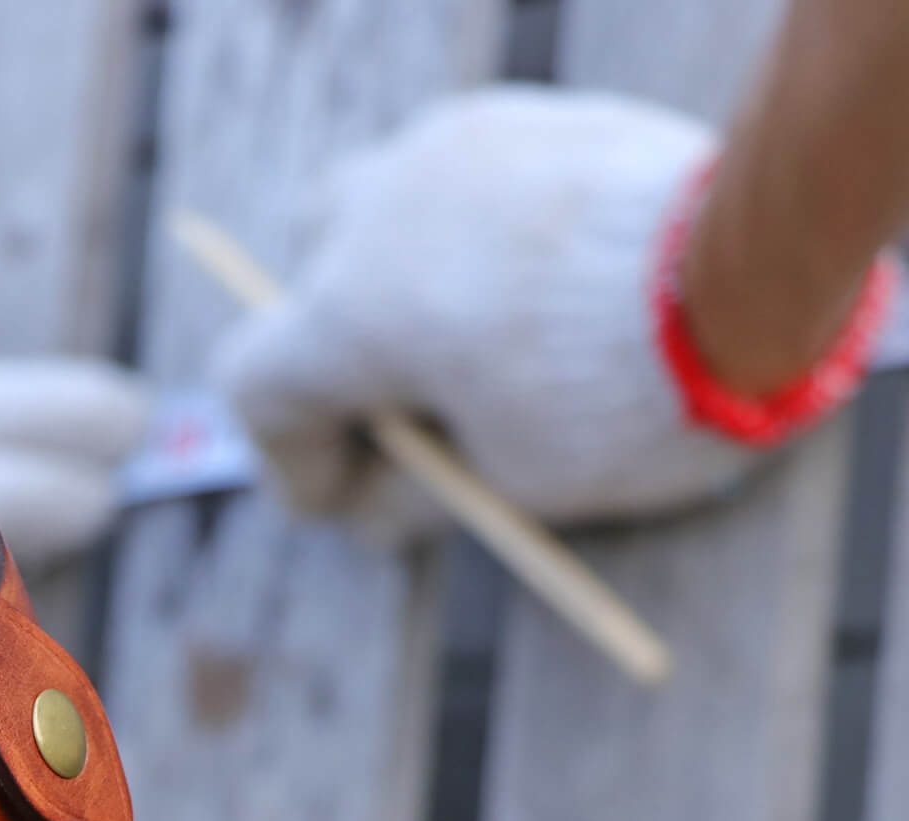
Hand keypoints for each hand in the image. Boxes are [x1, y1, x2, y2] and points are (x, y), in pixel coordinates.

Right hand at [214, 87, 760, 535]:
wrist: (750, 267)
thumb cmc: (618, 396)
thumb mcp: (506, 480)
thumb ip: (414, 496)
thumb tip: (373, 511)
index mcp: (349, 317)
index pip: (256, 387)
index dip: (288, 458)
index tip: (338, 503)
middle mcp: (369, 220)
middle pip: (304, 299)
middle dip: (337, 372)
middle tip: (403, 436)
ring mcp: (436, 156)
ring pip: (363, 222)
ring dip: (384, 292)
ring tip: (456, 351)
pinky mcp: (506, 125)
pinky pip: (441, 185)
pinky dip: (451, 245)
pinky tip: (516, 291)